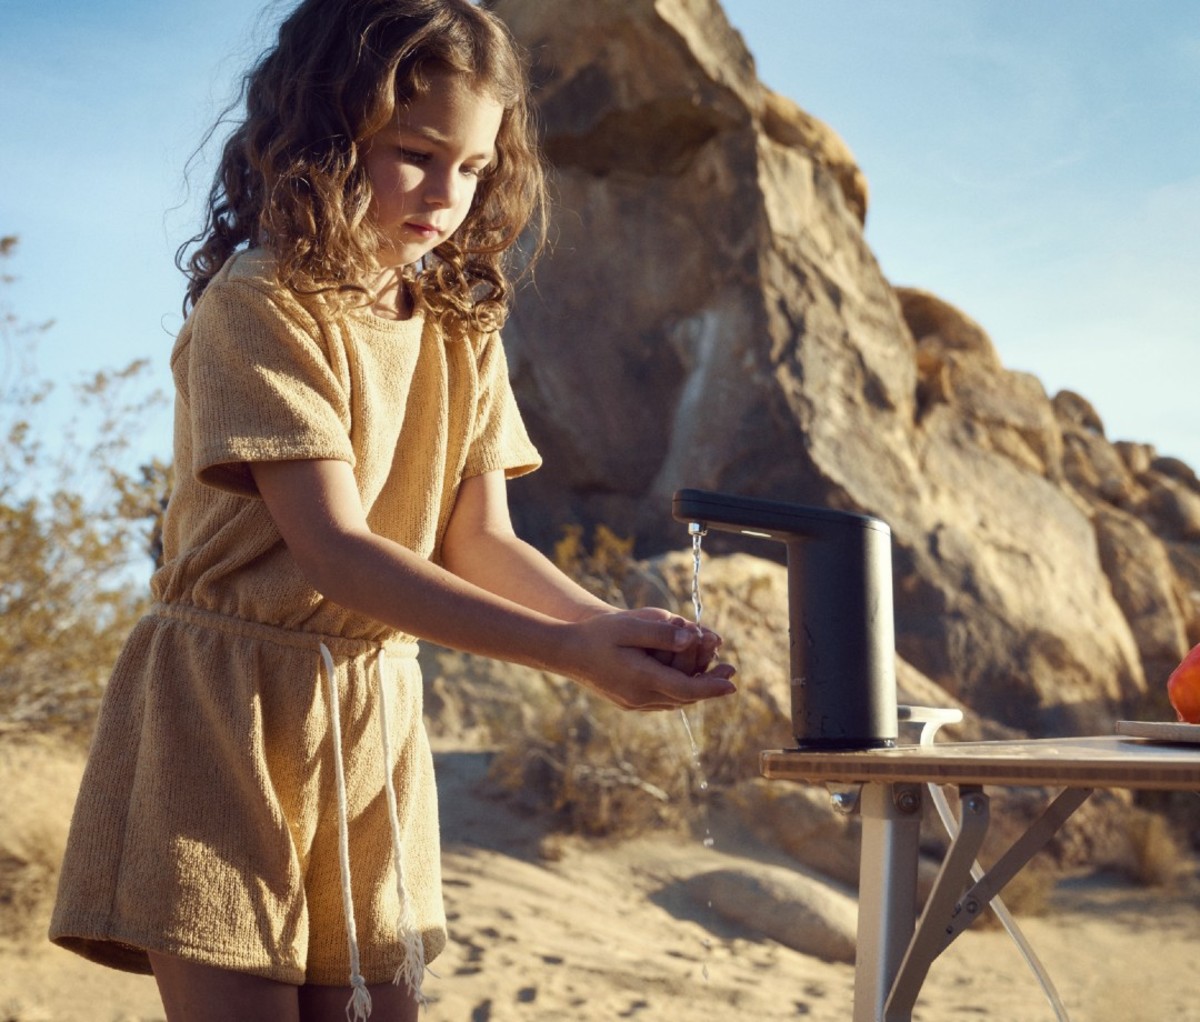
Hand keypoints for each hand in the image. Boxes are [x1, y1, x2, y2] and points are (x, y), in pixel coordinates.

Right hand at [559, 609, 735, 710]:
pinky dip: (678, 692)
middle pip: (684, 698)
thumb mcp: (629, 626)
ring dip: (694, 691)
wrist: (565, 652)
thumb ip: (661, 633)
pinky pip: (661, 700)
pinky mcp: (627, 701)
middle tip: (729, 674)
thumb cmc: (597, 634)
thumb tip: (691, 638)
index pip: (687, 689)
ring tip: (712, 677)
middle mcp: (640, 697)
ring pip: (673, 701)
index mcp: (642, 679)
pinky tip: (684, 681)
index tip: (733, 684)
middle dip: (708, 687)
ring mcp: (632, 702)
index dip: (713, 687)